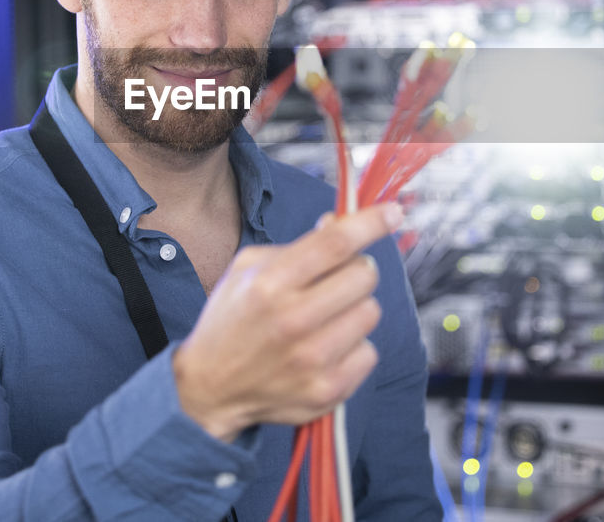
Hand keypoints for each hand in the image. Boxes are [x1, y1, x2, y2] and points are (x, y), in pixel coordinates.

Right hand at [172, 203, 402, 441]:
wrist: (210, 388)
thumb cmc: (231, 320)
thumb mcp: (248, 269)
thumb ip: (298, 246)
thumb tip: (342, 224)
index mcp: (270, 284)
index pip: (335, 244)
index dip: (371, 223)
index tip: (393, 212)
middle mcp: (292, 321)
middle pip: (363, 276)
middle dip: (357, 270)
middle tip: (337, 279)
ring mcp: (312, 360)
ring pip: (371, 313)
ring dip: (354, 309)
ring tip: (326, 318)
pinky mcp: (327, 390)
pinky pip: (369, 352)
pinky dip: (353, 347)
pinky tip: (326, 349)